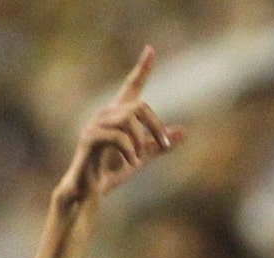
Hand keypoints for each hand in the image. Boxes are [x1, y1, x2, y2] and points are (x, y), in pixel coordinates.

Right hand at [55, 48, 184, 211]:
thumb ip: (159, 144)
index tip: (151, 49)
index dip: (142, 68)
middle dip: (155, 126)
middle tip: (164, 146)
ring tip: (138, 159)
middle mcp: (105, 114)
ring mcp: (95, 125)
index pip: (131, 86)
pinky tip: (130, 163)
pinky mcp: (89, 139)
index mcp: (118, 115)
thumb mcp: (142, 157)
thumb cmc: (111, 172)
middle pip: (138, 105)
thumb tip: (184, 132)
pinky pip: (116, 135)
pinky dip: (129, 150)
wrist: (90, 192)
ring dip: (140, 141)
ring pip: (127, 118)